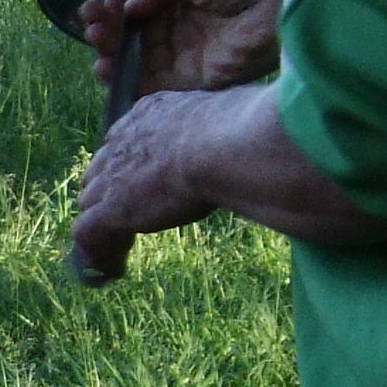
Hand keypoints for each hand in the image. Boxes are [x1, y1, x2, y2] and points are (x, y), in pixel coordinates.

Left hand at [70, 77, 385, 281]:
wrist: (234, 147)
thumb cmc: (256, 132)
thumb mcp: (247, 126)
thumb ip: (246, 137)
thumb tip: (297, 146)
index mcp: (154, 112)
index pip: (127, 140)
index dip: (130, 168)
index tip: (141, 189)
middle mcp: (126, 138)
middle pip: (100, 171)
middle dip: (107, 198)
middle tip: (121, 226)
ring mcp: (115, 174)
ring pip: (91, 204)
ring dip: (104, 232)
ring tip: (113, 257)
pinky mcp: (112, 207)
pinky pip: (89, 237)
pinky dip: (98, 257)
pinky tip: (112, 273)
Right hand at [85, 0, 286, 99]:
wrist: (282, 1)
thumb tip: (130, 6)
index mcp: (186, 3)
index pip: (142, 12)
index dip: (118, 9)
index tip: (103, 2)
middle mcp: (184, 32)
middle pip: (134, 38)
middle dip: (107, 30)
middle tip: (90, 22)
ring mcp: (188, 59)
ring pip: (138, 63)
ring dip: (110, 53)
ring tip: (95, 40)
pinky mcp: (195, 82)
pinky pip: (153, 87)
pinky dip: (125, 81)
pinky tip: (104, 67)